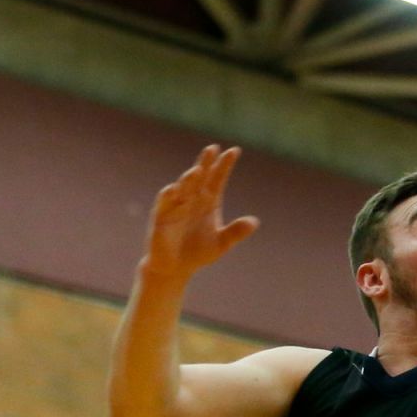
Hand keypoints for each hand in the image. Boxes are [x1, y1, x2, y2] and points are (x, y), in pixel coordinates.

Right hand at [142, 145, 258, 278]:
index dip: (224, 165)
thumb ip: (236, 232)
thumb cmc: (198, 252)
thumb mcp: (222, 244)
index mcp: (208, 202)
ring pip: (182, 188)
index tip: (234, 151)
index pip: (217, 179)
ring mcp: (176, 207)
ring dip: (188, 179)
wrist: (175, 268)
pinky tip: (174, 190)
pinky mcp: (161, 218)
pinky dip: (169, 196)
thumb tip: (254, 222)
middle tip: (213, 149)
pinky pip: (165, 204)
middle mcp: (192, 200)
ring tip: (197, 170)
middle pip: (199, 177)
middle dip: (205, 163)